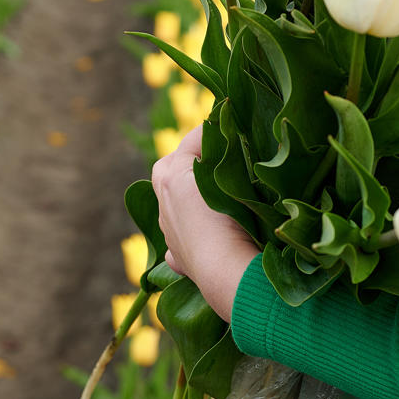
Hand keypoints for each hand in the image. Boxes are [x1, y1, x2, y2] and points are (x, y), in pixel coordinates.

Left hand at [152, 125, 259, 322]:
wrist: (226, 271)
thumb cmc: (232, 219)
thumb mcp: (231, 178)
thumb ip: (229, 156)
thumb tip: (233, 140)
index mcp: (172, 178)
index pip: (191, 141)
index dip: (212, 132)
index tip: (231, 128)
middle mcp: (164, 202)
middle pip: (166, 169)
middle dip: (185, 160)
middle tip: (213, 158)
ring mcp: (169, 231)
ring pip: (170, 205)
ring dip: (188, 196)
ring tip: (214, 194)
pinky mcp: (178, 257)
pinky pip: (176, 240)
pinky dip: (187, 234)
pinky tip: (204, 236)